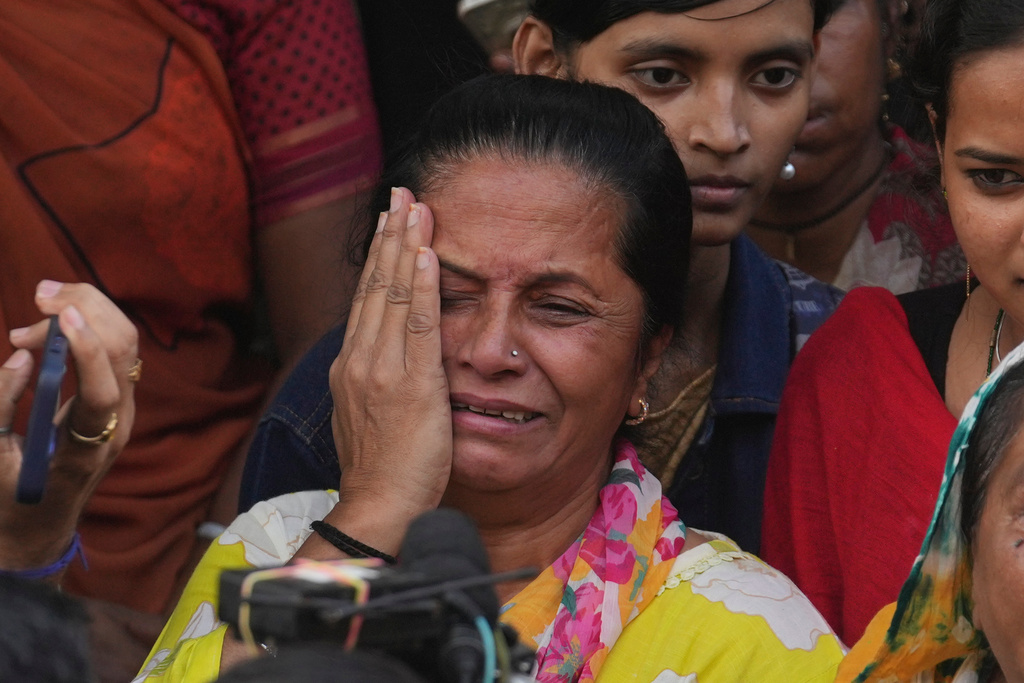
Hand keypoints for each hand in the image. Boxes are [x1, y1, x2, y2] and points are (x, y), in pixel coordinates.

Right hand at [0, 281, 137, 575]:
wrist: (44, 528)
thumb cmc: (12, 501)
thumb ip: (0, 406)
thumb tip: (22, 354)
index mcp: (88, 449)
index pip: (104, 391)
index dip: (87, 349)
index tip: (60, 314)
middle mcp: (119, 424)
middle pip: (123, 351)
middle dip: (86, 312)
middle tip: (37, 298)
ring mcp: (124, 409)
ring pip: (125, 344)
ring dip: (88, 312)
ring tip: (38, 309)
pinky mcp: (118, 398)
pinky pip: (115, 350)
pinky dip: (90, 325)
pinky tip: (53, 323)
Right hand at [326, 188, 450, 548]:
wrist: (379, 507)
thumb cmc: (381, 470)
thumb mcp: (369, 416)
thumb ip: (376, 380)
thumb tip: (386, 356)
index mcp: (350, 367)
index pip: (365, 299)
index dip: (378, 257)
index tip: (388, 222)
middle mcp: (359, 361)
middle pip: (374, 286)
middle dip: (389, 236)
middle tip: (401, 194)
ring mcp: (380, 371)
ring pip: (392, 296)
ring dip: (405, 248)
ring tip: (415, 208)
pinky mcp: (409, 385)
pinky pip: (416, 326)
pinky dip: (421, 287)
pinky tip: (428, 255)